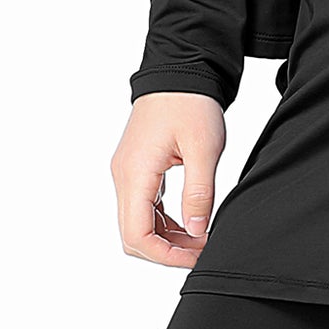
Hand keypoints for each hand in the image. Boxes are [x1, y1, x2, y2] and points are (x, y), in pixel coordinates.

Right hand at [112, 92, 226, 266]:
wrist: (179, 70)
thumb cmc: (191, 102)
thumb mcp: (204, 147)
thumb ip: (199, 193)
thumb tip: (196, 232)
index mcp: (135, 173)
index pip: (137, 235)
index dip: (165, 256)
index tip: (195, 257)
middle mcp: (124, 176)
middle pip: (132, 235)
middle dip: (166, 251)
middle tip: (201, 250)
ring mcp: (128, 173)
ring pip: (137, 223)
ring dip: (165, 238)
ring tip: (200, 238)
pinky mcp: (136, 169)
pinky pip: (143, 207)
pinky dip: (163, 222)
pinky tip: (189, 222)